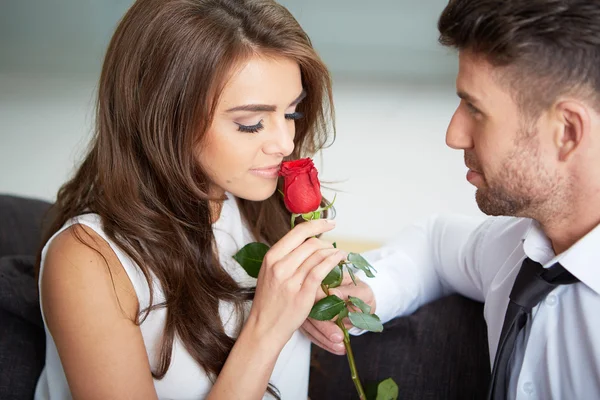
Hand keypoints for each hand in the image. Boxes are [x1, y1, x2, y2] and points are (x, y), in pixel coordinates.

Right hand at [247, 219, 346, 346]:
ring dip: (333, 251)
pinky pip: (321, 271)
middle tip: (334, 247)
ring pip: (317, 256)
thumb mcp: (269, 273)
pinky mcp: (302, 294)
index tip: (329, 222)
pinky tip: (339, 259)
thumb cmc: (268, 301)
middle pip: (310, 243)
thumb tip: (305, 241)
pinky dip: (333, 261)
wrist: (264, 327)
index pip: (297, 232)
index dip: (317, 224)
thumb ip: (284, 258)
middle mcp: (280, 266)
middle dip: (327, 242)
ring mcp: (290, 280)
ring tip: (340, 254)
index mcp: (271, 257)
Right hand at [300, 274, 375, 354]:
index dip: (322, 307)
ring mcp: (306, 308)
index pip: (315, 292)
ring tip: (339, 347)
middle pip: (308, 310)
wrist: (361, 304)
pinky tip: (335, 349)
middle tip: (337, 337)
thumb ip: (349, 291)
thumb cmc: (361, 294)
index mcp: (321, 280)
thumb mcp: (361, 291)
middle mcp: (310, 293)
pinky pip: (311, 333)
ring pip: (308, 325)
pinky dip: (323, 343)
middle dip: (323, 327)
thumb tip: (333, 292)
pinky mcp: (308, 322)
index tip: (335, 319)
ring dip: (323, 338)